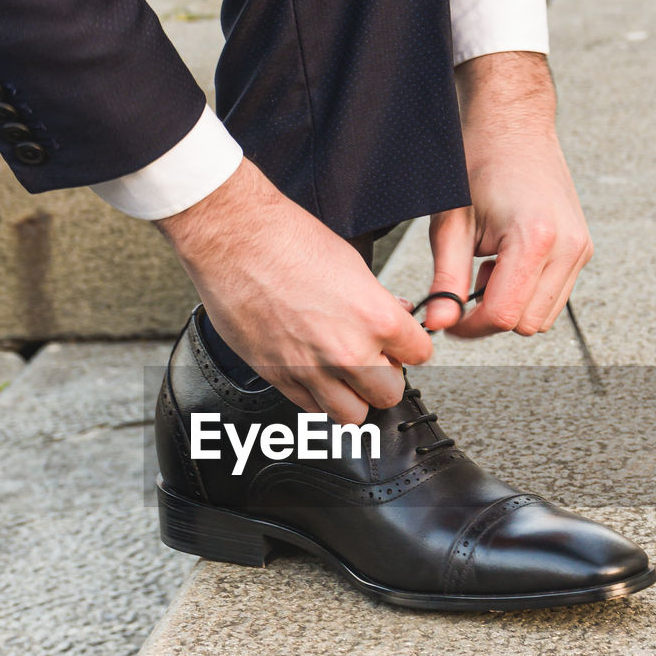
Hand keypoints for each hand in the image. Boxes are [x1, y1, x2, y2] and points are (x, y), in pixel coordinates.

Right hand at [158, 157, 432, 422]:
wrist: (235, 240)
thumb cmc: (287, 240)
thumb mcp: (352, 264)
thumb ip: (379, 302)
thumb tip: (396, 318)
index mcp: (376, 318)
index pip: (420, 355)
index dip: (410, 348)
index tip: (401, 345)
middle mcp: (348, 351)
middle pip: (390, 394)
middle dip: (385, 378)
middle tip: (374, 361)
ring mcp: (312, 369)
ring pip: (353, 415)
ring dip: (353, 397)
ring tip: (345, 376)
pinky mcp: (279, 377)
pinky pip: (312, 409)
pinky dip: (318, 398)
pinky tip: (315, 374)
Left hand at [423, 52, 592, 337]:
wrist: (512, 124)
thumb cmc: (479, 162)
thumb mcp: (452, 225)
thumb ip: (446, 280)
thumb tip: (439, 323)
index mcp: (536, 238)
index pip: (504, 315)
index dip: (469, 326)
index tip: (448, 317)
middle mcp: (568, 246)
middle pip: (527, 324)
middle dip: (490, 317)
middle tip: (464, 286)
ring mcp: (580, 249)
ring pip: (543, 316)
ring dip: (510, 305)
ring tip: (487, 267)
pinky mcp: (582, 249)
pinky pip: (554, 296)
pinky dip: (526, 292)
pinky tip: (505, 262)